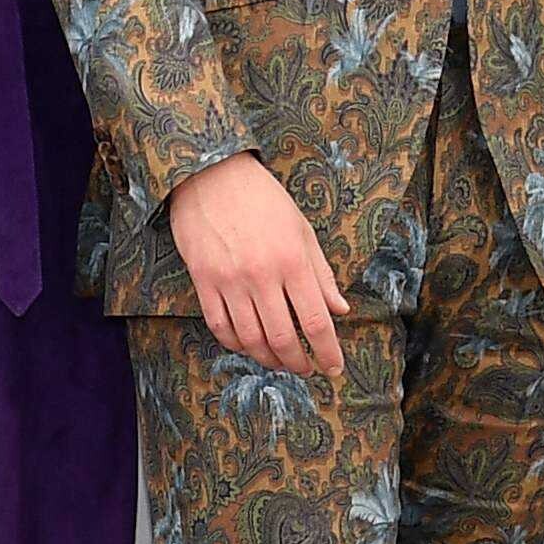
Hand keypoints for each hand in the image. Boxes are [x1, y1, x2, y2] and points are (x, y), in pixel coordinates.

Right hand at [170, 153, 344, 375]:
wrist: (210, 174)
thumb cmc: (263, 199)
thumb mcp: (301, 229)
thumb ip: (321, 273)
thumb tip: (340, 310)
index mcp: (292, 261)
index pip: (316, 321)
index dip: (328, 351)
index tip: (334, 367)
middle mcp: (262, 276)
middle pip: (283, 338)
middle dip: (299, 363)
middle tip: (306, 369)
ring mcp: (229, 280)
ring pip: (251, 339)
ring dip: (269, 359)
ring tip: (280, 362)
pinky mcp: (203, 281)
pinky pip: (220, 326)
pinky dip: (236, 344)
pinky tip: (248, 346)